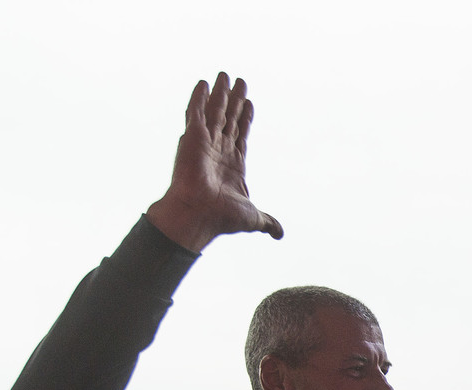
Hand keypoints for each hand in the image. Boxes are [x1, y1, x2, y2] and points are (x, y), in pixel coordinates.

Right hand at [145, 74, 281, 252]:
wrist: (199, 216)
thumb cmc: (221, 218)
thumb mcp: (253, 218)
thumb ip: (267, 221)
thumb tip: (280, 233)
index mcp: (233, 165)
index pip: (241, 135)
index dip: (245, 119)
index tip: (249, 104)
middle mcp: (218, 151)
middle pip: (229, 119)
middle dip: (235, 101)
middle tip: (240, 82)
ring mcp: (204, 143)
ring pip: (215, 111)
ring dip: (220, 93)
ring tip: (225, 75)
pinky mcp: (191, 137)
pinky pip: (195, 112)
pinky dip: (199, 97)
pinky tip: (203, 83)